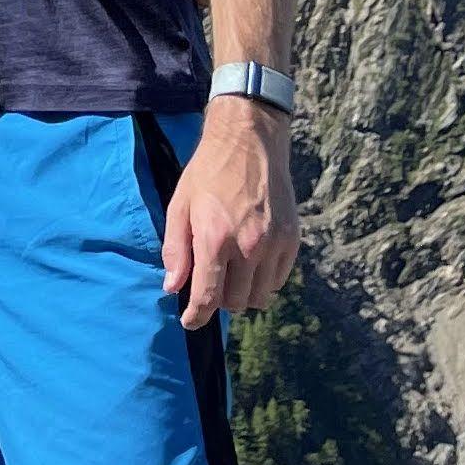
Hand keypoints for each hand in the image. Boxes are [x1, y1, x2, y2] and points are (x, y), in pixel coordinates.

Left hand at [162, 99, 299, 326]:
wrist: (250, 142)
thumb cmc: (208, 173)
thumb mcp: (180, 207)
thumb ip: (175, 250)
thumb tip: (172, 287)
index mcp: (215, 239)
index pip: (208, 296)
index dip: (197, 315)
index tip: (190, 322)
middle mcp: (248, 246)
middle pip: (235, 302)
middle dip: (219, 301)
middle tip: (210, 284)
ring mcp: (274, 244)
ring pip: (260, 297)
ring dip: (243, 294)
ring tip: (231, 275)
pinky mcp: (292, 240)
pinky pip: (278, 281)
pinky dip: (264, 281)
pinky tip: (251, 264)